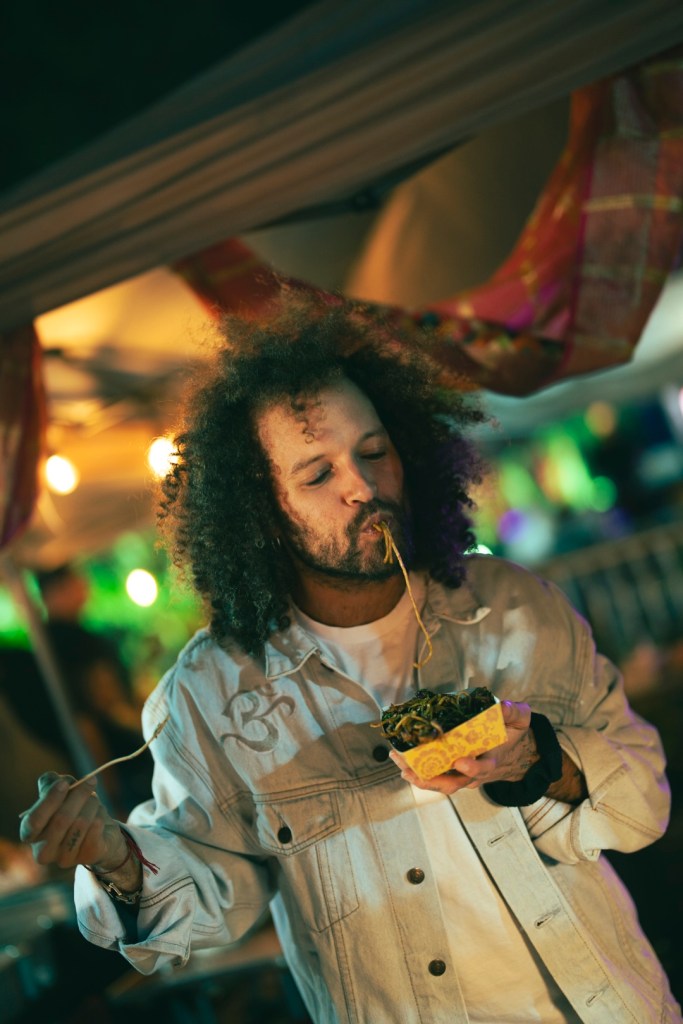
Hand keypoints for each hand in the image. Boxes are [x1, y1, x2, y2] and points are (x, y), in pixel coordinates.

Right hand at [18, 772, 125, 870]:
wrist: (100, 830)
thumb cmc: (75, 808)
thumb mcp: (62, 793)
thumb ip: (53, 783)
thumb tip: (57, 781)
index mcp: (31, 834)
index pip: (34, 821)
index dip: (50, 800)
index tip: (65, 782)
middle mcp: (43, 851)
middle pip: (61, 820)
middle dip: (79, 796)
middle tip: (91, 782)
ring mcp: (64, 859)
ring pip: (80, 825)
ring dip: (91, 805)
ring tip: (94, 801)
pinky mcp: (86, 858)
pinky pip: (94, 834)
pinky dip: (99, 819)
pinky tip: (99, 818)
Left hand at [388, 700, 539, 795]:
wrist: (513, 752)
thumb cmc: (513, 734)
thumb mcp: (520, 720)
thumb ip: (513, 713)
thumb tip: (501, 707)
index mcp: (492, 761)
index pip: (482, 769)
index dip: (472, 768)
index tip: (459, 761)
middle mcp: (475, 773)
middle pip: (453, 782)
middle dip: (431, 778)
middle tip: (410, 768)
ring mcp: (462, 775)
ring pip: (439, 781)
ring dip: (418, 774)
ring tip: (399, 761)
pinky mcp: (452, 770)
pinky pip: (434, 775)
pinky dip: (418, 769)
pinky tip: (401, 759)